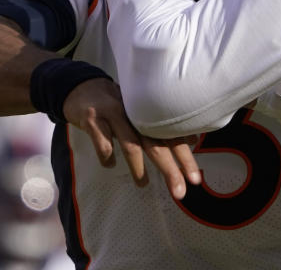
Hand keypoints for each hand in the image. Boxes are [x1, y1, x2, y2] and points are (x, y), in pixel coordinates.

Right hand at [63, 77, 201, 199]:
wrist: (84, 89)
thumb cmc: (119, 104)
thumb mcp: (142, 112)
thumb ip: (164, 127)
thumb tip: (192, 140)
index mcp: (151, 112)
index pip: (172, 137)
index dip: (185, 157)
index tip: (196, 179)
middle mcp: (136, 113)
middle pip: (156, 143)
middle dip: (170, 169)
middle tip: (179, 192)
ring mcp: (114, 115)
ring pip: (131, 144)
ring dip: (138, 167)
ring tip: (144, 184)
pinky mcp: (93, 120)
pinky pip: (102, 142)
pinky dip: (107, 156)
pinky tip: (110, 165)